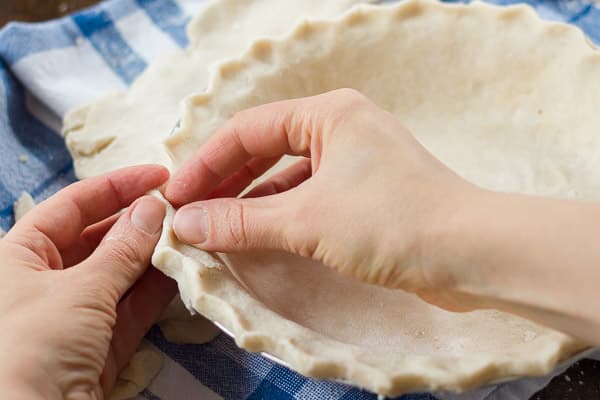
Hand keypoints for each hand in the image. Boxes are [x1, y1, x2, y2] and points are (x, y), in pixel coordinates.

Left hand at [0, 165, 175, 398]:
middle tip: (181, 208)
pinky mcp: (100, 343)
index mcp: (18, 257)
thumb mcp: (80, 290)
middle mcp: (44, 281)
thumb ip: (122, 249)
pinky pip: (132, 306)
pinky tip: (183, 268)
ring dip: (153, 255)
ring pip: (121, 272)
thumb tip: (153, 209)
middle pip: (99, 238)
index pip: (70, 207)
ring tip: (189, 234)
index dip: (114, 187)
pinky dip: (157, 289)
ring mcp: (75, 313)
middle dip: (139, 223)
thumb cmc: (32, 348)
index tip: (156, 175)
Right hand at [166, 89, 599, 344]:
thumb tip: (184, 223)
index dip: (206, 163)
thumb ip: (240, 221)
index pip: (248, 129)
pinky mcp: (366, 195)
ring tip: (214, 226)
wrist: (472, 255)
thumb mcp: (306, 220)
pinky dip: (280, 214)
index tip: (176, 196)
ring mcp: (356, 162)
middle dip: (226, 181)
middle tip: (189, 212)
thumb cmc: (391, 222)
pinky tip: (257, 234)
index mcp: (328, 114)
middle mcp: (341, 129)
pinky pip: (309, 197)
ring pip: (287, 176)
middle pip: (265, 149)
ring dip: (251, 201)